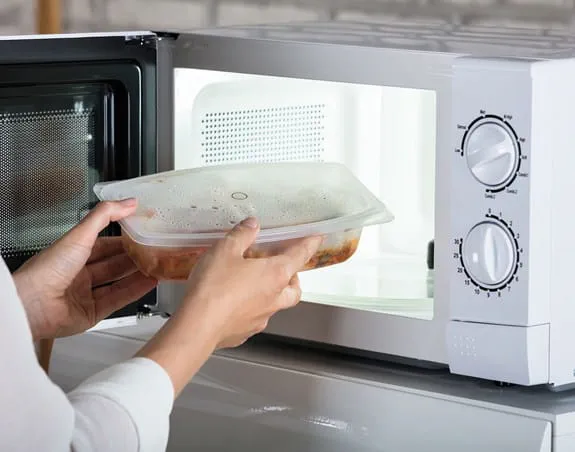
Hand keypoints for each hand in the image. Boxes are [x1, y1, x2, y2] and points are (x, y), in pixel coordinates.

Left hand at [13, 200, 156, 339]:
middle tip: (154, 251)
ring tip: (157, 266)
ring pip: (119, 282)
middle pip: (114, 264)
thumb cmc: (48, 268)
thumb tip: (128, 202)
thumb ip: (105, 216)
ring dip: (138, 274)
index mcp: (72, 254)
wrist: (33, 303)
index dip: (124, 239)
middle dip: (134, 258)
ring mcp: (85, 294)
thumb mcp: (80, 234)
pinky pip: (118, 299)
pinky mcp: (92, 313)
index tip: (142, 233)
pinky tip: (149, 282)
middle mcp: (79, 274)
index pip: (105, 245)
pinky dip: (135, 291)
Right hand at [136, 217, 321, 394]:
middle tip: (283, 268)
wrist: (197, 326)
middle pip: (294, 289)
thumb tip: (252, 225)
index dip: (309, 245)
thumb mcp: (225, 250)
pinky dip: (251, 309)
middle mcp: (274, 298)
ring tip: (254, 284)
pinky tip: (234, 303)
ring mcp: (261, 318)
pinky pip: (255, 318)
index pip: (300, 255)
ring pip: (276, 305)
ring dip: (272, 294)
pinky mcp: (245, 332)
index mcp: (275, 274)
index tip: (316, 238)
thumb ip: (242, 235)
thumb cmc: (214, 287)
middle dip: (293, 277)